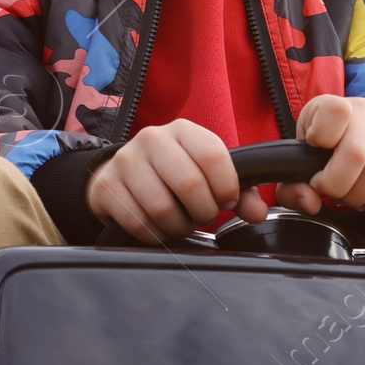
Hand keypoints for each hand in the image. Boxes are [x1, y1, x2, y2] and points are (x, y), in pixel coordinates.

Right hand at [84, 120, 269, 242]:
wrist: (119, 173)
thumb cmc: (171, 173)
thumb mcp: (204, 173)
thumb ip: (238, 192)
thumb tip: (257, 213)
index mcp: (182, 130)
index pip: (212, 155)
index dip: (226, 186)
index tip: (227, 200)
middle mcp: (152, 139)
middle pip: (189, 184)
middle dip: (204, 211)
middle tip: (203, 215)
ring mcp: (126, 162)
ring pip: (163, 209)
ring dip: (179, 226)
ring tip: (182, 222)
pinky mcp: (107, 187)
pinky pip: (139, 223)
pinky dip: (156, 234)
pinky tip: (160, 227)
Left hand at [278, 94, 364, 215]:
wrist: (353, 140)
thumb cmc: (323, 154)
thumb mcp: (299, 167)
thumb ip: (293, 188)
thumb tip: (310, 201)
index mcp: (328, 105)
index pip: (333, 113)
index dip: (321, 145)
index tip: (314, 166)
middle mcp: (364, 108)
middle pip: (355, 155)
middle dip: (339, 187)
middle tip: (333, 193)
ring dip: (361, 196)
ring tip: (351, 194)